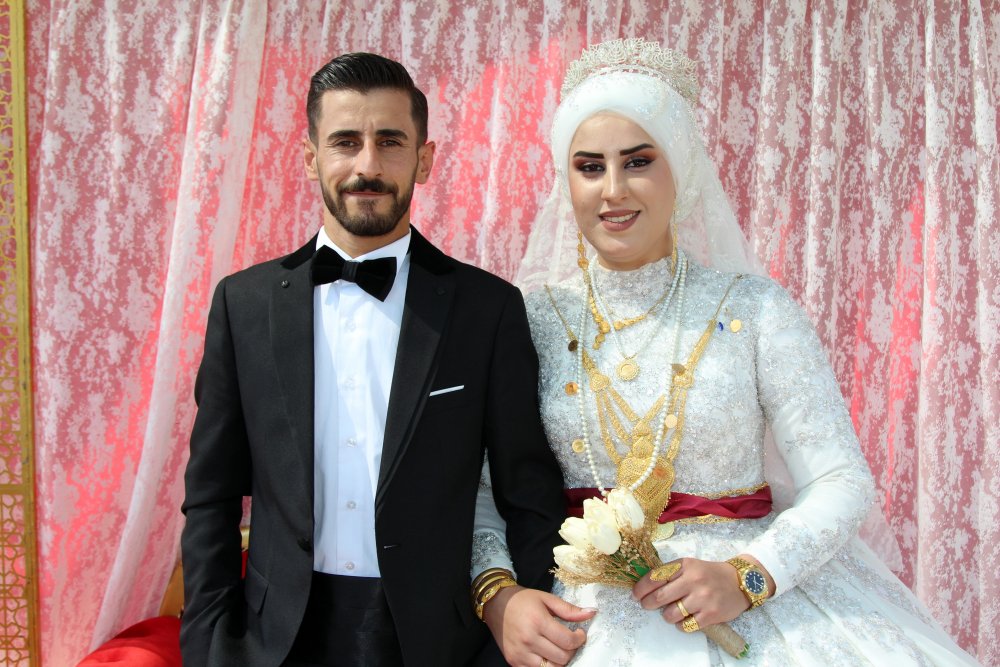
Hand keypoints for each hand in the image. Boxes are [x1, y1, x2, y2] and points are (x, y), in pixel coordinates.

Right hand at [482, 585, 595, 666]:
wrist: (496, 604)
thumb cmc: (522, 600)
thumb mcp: (546, 599)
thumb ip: (569, 609)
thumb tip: (592, 613)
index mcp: (538, 621)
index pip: (568, 641)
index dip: (580, 639)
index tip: (580, 633)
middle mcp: (528, 639)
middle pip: (562, 658)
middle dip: (572, 650)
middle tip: (569, 641)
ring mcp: (520, 653)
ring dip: (560, 661)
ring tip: (558, 649)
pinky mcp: (513, 661)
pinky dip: (545, 665)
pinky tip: (547, 654)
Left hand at [632, 556, 771, 629]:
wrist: (740, 582)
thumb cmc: (709, 574)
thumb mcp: (690, 565)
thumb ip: (670, 573)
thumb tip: (644, 585)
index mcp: (684, 565)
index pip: (655, 577)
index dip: (641, 588)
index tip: (635, 594)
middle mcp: (693, 580)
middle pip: (660, 597)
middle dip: (648, 604)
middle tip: (647, 605)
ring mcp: (702, 598)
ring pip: (671, 614)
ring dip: (667, 616)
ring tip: (671, 612)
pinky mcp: (711, 614)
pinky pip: (685, 625)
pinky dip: (680, 625)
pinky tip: (684, 619)